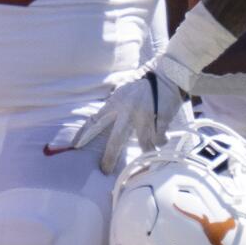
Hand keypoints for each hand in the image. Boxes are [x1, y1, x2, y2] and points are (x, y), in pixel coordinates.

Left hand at [69, 69, 190, 172]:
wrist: (169, 74)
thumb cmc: (144, 81)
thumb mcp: (124, 89)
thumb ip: (114, 103)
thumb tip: (102, 117)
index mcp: (117, 102)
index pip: (96, 120)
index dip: (85, 134)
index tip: (76, 146)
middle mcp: (129, 111)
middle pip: (116, 140)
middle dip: (109, 157)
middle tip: (105, 169)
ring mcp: (146, 117)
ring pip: (143, 144)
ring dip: (146, 150)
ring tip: (147, 155)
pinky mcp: (161, 121)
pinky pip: (159, 139)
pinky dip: (160, 141)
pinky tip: (161, 140)